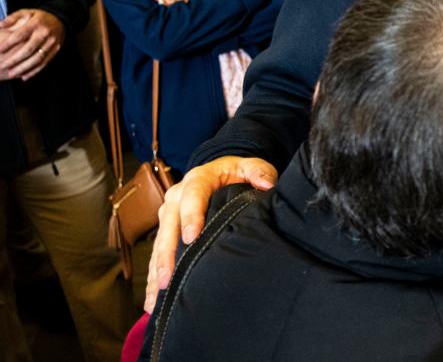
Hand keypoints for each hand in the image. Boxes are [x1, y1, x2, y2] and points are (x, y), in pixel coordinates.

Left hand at [0, 9, 65, 80]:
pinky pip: (45, 63)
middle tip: (2, 65)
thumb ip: (12, 18)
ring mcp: (52, 42)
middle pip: (29, 49)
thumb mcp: (26, 12)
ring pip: (37, 58)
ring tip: (11, 73)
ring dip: (24, 68)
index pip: (20, 35)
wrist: (59, 19)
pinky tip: (24, 76)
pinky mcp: (56, 49)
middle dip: (14, 59)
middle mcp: (45, 33)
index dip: (9, 43)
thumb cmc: (38, 17)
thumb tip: (0, 25)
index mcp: (36, 23)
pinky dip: (34, 71)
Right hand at [144, 156, 277, 311]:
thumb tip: (266, 184)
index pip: (193, 196)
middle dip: (167, 254)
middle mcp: (177, 197)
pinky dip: (153, 277)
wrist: (220, 171)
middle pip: (169, 226)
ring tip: (154, 298)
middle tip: (168, 279)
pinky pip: (156, 254)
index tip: (192, 237)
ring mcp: (168, 214)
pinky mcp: (165, 230)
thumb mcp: (249, 166)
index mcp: (198, 179)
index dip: (191, 216)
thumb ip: (259, 171)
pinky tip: (151, 300)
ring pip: (159, 244)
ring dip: (156, 271)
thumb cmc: (236, 172)